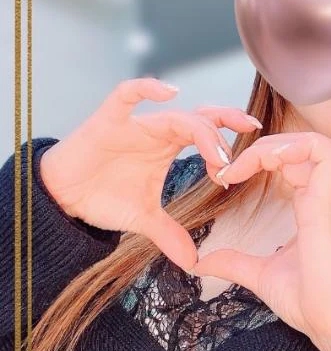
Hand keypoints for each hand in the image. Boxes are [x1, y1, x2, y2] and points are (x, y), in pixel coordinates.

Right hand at [38, 77, 260, 269]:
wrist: (62, 196)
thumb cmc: (103, 196)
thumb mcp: (144, 219)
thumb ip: (171, 235)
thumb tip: (194, 262)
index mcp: (170, 145)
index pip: (207, 134)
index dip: (225, 146)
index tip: (235, 171)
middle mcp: (157, 130)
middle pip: (200, 118)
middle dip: (226, 124)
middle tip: (249, 134)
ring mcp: (134, 123)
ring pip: (175, 115)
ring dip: (200, 129)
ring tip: (217, 149)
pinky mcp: (108, 120)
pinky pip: (127, 95)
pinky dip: (147, 88)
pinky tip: (170, 91)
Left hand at [192, 131, 330, 349]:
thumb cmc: (309, 303)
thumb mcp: (260, 275)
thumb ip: (234, 263)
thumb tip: (202, 262)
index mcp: (310, 209)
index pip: (291, 162)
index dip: (260, 157)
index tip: (227, 176)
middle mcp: (320, 199)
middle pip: (301, 145)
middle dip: (264, 146)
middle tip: (230, 168)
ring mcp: (326, 200)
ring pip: (315, 143)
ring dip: (280, 143)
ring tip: (250, 161)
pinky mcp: (326, 206)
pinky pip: (325, 155)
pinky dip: (297, 148)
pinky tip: (268, 161)